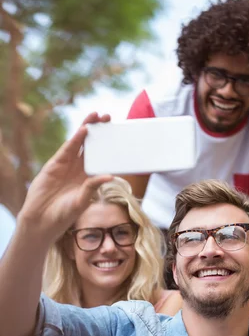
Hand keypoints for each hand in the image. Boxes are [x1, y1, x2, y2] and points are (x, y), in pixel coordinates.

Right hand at [19, 112, 112, 241]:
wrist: (42, 220)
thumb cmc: (64, 214)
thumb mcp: (82, 201)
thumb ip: (93, 187)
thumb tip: (110, 176)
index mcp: (89, 176)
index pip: (101, 156)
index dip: (108, 144)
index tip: (118, 132)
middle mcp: (78, 167)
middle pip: (91, 144)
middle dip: (99, 130)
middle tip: (108, 117)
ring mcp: (66, 164)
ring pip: (79, 142)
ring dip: (87, 128)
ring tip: (96, 116)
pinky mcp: (55, 164)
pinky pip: (68, 149)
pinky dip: (75, 139)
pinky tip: (84, 130)